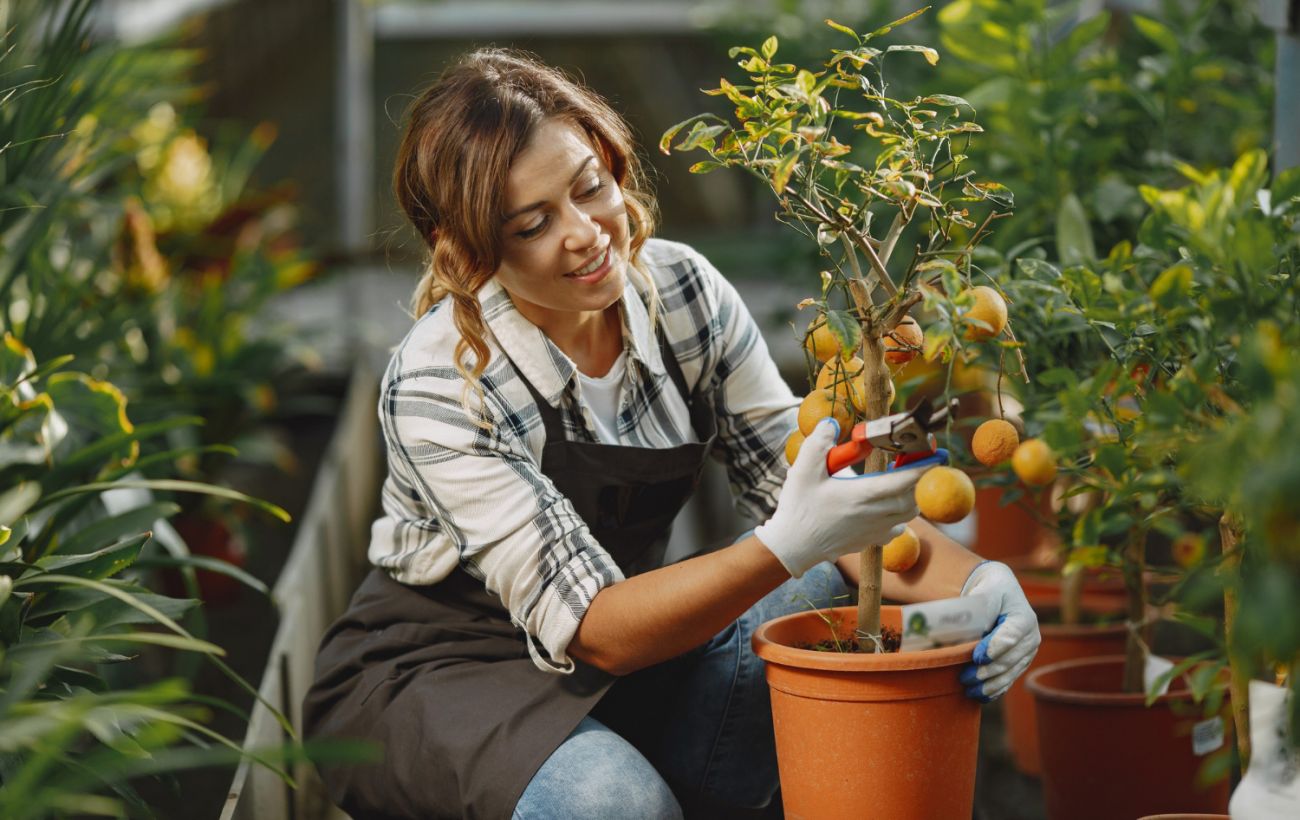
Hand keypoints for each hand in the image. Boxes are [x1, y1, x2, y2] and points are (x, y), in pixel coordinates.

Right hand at [755, 419, 928, 577]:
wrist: (795, 545)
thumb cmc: (800, 508)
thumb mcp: (803, 470)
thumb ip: (819, 443)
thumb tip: (831, 423)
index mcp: (863, 494)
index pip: (905, 480)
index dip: (924, 466)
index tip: (937, 453)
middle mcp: (876, 514)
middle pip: (914, 495)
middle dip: (919, 477)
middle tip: (914, 458)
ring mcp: (877, 530)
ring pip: (910, 511)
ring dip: (911, 494)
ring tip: (901, 478)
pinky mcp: (874, 540)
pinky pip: (899, 526)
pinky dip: (901, 513)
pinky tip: (887, 504)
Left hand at [959, 561, 1039, 701]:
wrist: (1000, 592)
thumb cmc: (990, 590)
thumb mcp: (986, 591)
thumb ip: (980, 606)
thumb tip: (964, 624)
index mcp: (1024, 618)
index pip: (1010, 637)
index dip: (994, 649)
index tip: (977, 657)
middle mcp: (1031, 638)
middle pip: (1009, 660)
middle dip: (987, 671)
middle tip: (964, 678)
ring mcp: (1027, 652)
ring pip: (1009, 673)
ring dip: (989, 684)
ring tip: (969, 690)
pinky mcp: (1020, 662)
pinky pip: (1009, 679)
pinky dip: (995, 689)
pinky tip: (980, 696)